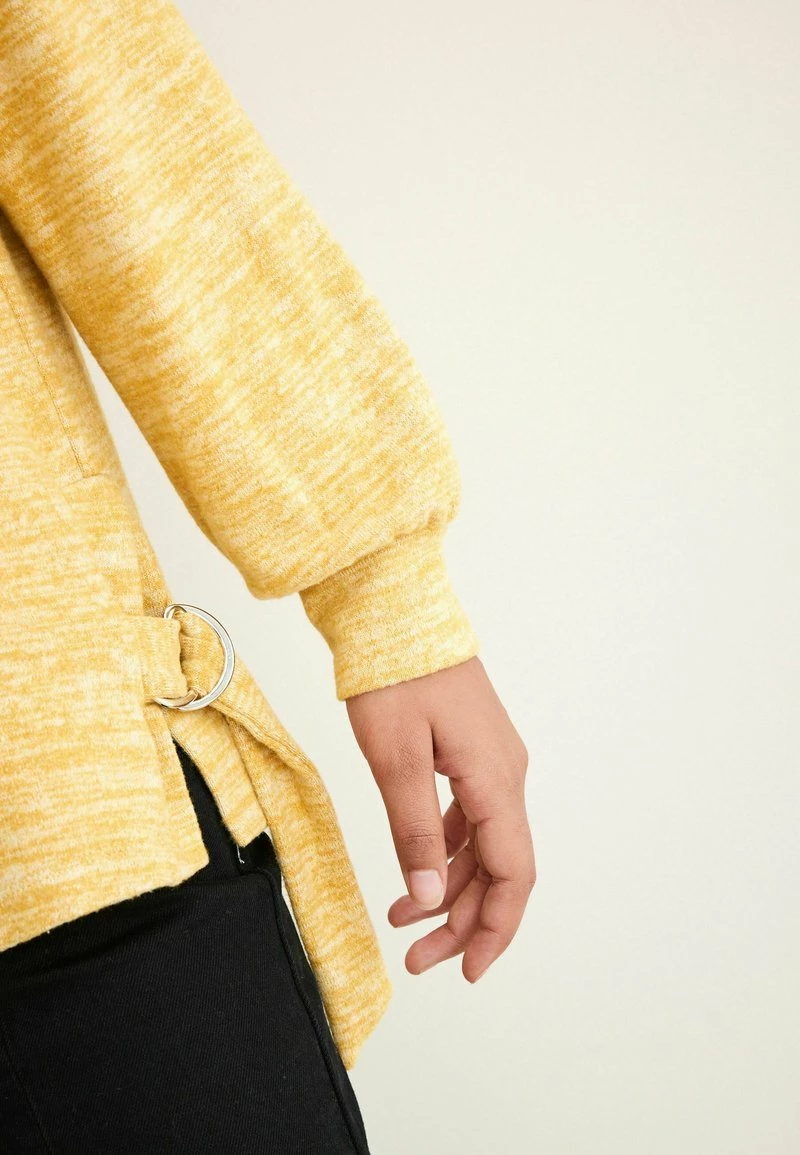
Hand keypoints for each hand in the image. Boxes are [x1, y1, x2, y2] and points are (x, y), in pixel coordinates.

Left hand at [345, 656, 534, 981]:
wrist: (395, 615)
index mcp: (495, 778)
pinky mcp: (474, 753)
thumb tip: (429, 897)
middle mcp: (506, 774)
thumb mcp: (395, 758)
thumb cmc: (394, 676)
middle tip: (416, 958)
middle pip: (500, 868)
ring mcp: (493, 763)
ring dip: (452, 890)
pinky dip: (446, 853)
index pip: (513, 872)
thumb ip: (415, 830)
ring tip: (407, 922)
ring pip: (485, 846)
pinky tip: (417, 871)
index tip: (465, 970)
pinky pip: (472, 818)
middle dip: (463, 920)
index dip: (494, 928)